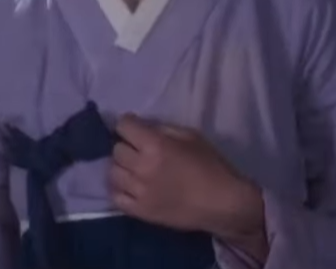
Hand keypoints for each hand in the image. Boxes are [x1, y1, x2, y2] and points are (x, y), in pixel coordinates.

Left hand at [109, 114, 267, 257]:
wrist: (223, 204)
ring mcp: (139, 191)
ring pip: (112, 172)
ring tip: (134, 169)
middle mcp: (142, 167)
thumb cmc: (212, 166)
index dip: (128, 124)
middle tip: (138, 150)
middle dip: (126, 145)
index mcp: (155, 145)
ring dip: (122, 167)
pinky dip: (119, 189)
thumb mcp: (191, 136)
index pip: (123, 126)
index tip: (134, 127)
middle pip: (116, 150)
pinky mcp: (140, 211)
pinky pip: (116, 197)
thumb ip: (163, 129)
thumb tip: (143, 127)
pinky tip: (130, 187)